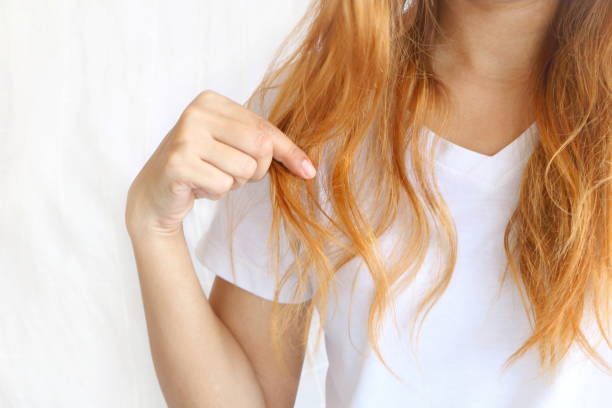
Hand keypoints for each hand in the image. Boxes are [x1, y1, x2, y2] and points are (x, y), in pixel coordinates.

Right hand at [125, 89, 315, 236]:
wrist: (156, 192)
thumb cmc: (203, 166)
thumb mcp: (234, 147)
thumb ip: (268, 148)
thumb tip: (309, 169)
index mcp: (212, 101)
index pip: (265, 128)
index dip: (288, 152)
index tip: (308, 171)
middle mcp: (197, 112)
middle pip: (260, 147)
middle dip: (255, 170)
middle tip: (231, 172)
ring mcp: (185, 136)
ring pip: (244, 169)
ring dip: (233, 183)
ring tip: (210, 176)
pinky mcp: (178, 163)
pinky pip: (223, 185)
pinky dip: (216, 192)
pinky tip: (198, 185)